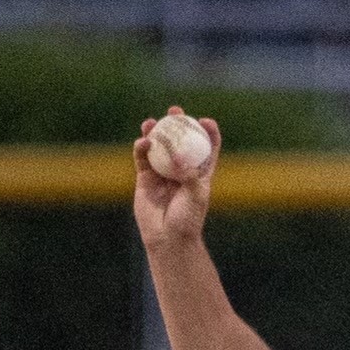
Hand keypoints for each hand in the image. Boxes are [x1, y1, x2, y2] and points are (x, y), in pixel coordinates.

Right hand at [133, 107, 221, 254]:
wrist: (167, 238)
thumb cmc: (188, 220)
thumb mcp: (196, 196)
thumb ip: (190, 176)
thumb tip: (180, 158)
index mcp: (200, 173)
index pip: (207, 147)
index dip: (208, 132)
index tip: (205, 120)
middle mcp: (181, 169)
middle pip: (180, 141)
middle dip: (178, 123)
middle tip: (175, 111)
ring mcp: (162, 172)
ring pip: (158, 146)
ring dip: (155, 131)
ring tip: (153, 122)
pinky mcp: (145, 178)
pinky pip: (142, 158)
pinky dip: (142, 148)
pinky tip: (143, 141)